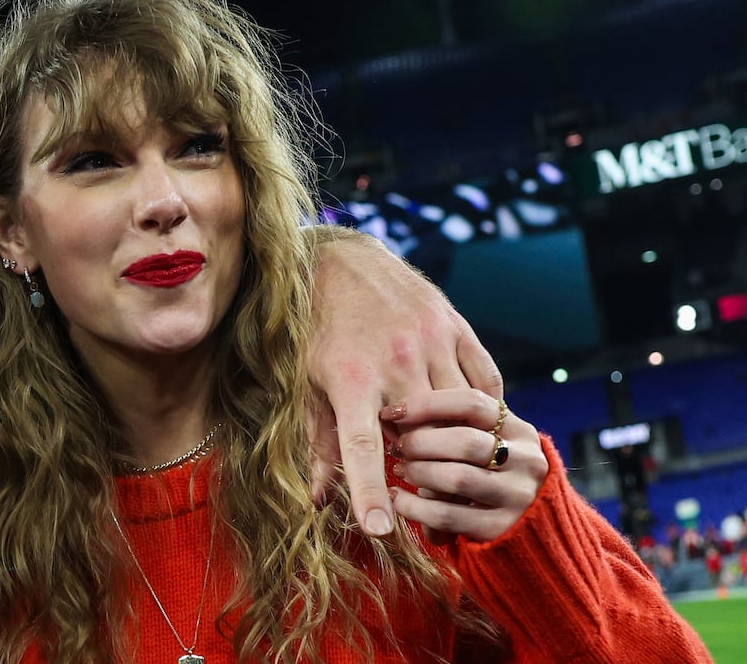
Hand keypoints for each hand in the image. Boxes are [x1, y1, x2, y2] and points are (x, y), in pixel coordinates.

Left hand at [304, 227, 503, 536]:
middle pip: (422, 436)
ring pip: (460, 412)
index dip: (370, 492)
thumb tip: (320, 500)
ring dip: (453, 439)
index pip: (361, 449)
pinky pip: (485, 383)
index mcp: (350, 379)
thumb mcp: (306, 382)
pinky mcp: (457, 327)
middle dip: (420, 465)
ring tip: (441, 450)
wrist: (341, 259)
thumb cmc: (316, 327)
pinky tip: (468, 420)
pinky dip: (481, 409)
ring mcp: (432, 341)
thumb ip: (319, 441)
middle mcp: (396, 361)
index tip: (380, 530)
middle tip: (413, 475)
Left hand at [381, 388, 548, 542]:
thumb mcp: (487, 442)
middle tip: (397, 446)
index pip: (472, 403)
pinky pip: (447, 515)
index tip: (393, 411)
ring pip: (457, 478)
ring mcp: (517, 497)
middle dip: (420, 442)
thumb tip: (399, 412)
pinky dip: (413, 506)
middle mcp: (526, 462)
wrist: (526, 526)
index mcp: (520, 431)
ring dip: (418, 472)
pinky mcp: (501, 528)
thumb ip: (457, 425)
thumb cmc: (488, 471)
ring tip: (400, 469)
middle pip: (465, 441)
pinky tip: (397, 498)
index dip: (427, 404)